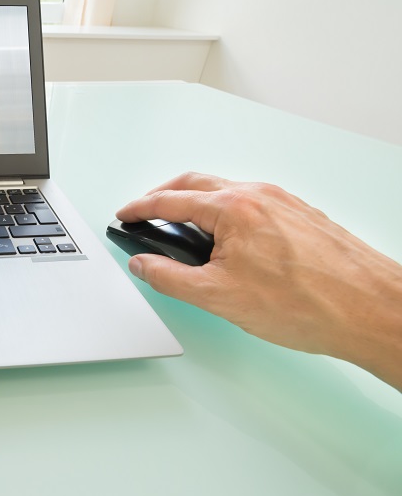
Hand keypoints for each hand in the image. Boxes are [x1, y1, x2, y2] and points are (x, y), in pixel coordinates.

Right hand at [116, 172, 401, 390]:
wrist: (372, 311)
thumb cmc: (308, 305)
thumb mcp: (218, 298)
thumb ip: (169, 278)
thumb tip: (143, 265)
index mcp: (233, 208)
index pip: (171, 201)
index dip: (140, 209)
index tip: (124, 215)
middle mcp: (259, 195)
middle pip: (197, 184)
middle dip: (165, 196)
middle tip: (146, 212)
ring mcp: (284, 203)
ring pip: (227, 192)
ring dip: (198, 203)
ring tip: (185, 230)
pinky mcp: (302, 216)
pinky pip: (253, 203)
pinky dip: (227, 213)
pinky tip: (230, 240)